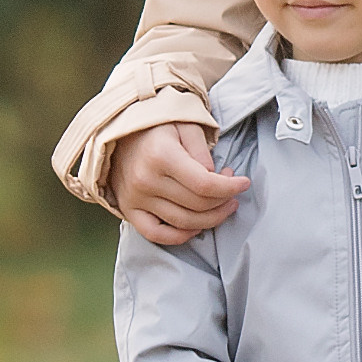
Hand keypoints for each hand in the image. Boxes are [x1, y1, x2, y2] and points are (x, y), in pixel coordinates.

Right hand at [106, 123, 243, 243]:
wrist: (118, 131)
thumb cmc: (156, 126)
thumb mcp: (185, 125)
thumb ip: (202, 151)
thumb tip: (215, 178)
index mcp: (161, 156)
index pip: (205, 184)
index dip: (230, 188)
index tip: (244, 183)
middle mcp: (146, 180)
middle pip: (198, 205)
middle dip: (224, 201)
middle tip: (233, 191)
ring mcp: (135, 198)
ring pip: (184, 222)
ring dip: (210, 219)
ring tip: (223, 206)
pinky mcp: (128, 210)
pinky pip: (156, 235)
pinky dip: (180, 237)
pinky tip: (197, 228)